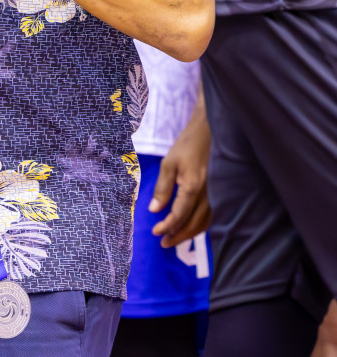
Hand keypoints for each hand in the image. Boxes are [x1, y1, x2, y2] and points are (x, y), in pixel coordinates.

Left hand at [151, 98, 210, 247]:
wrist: (211, 133)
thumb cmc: (187, 146)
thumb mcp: (169, 163)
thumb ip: (162, 188)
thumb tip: (154, 210)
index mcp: (193, 187)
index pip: (179, 215)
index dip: (167, 227)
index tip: (156, 233)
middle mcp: (209, 196)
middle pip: (194, 225)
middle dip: (178, 236)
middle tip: (164, 244)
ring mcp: (218, 196)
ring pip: (205, 223)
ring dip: (190, 234)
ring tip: (175, 238)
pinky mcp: (222, 194)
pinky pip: (213, 217)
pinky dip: (201, 226)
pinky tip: (192, 227)